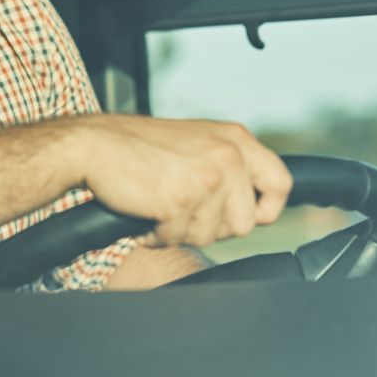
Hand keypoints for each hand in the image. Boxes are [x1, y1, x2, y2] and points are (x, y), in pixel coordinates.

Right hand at [73, 115, 291, 247]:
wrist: (95, 143)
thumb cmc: (141, 146)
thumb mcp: (200, 142)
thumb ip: (231, 165)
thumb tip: (257, 208)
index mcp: (236, 139)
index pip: (281, 183)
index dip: (265, 209)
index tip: (245, 215)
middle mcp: (227, 155)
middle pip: (245, 223)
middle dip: (213, 226)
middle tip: (184, 208)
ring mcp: (205, 178)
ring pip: (211, 235)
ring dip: (182, 229)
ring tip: (161, 203)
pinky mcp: (180, 199)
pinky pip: (178, 238)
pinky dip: (159, 233)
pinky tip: (147, 210)